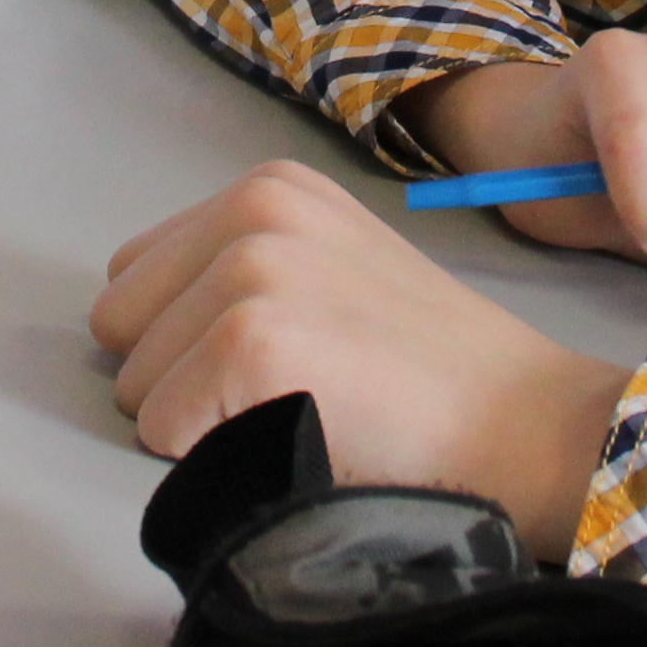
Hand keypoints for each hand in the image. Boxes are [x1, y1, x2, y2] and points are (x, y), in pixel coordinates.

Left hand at [92, 162, 632, 559]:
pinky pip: (162, 431)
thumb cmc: (431, 376)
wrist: (526, 424)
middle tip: (290, 392)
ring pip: (136, 385)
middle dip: (180, 377)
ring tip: (303, 410)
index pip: (136, 277)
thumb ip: (238, 272)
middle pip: (121, 327)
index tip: (281, 361)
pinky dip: (211, 458)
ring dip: (202, 421)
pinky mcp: (251, 342)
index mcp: (268, 188)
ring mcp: (251, 272)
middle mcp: (252, 210)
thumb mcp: (333, 271)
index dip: (186, 340)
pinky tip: (298, 437)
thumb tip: (134, 325)